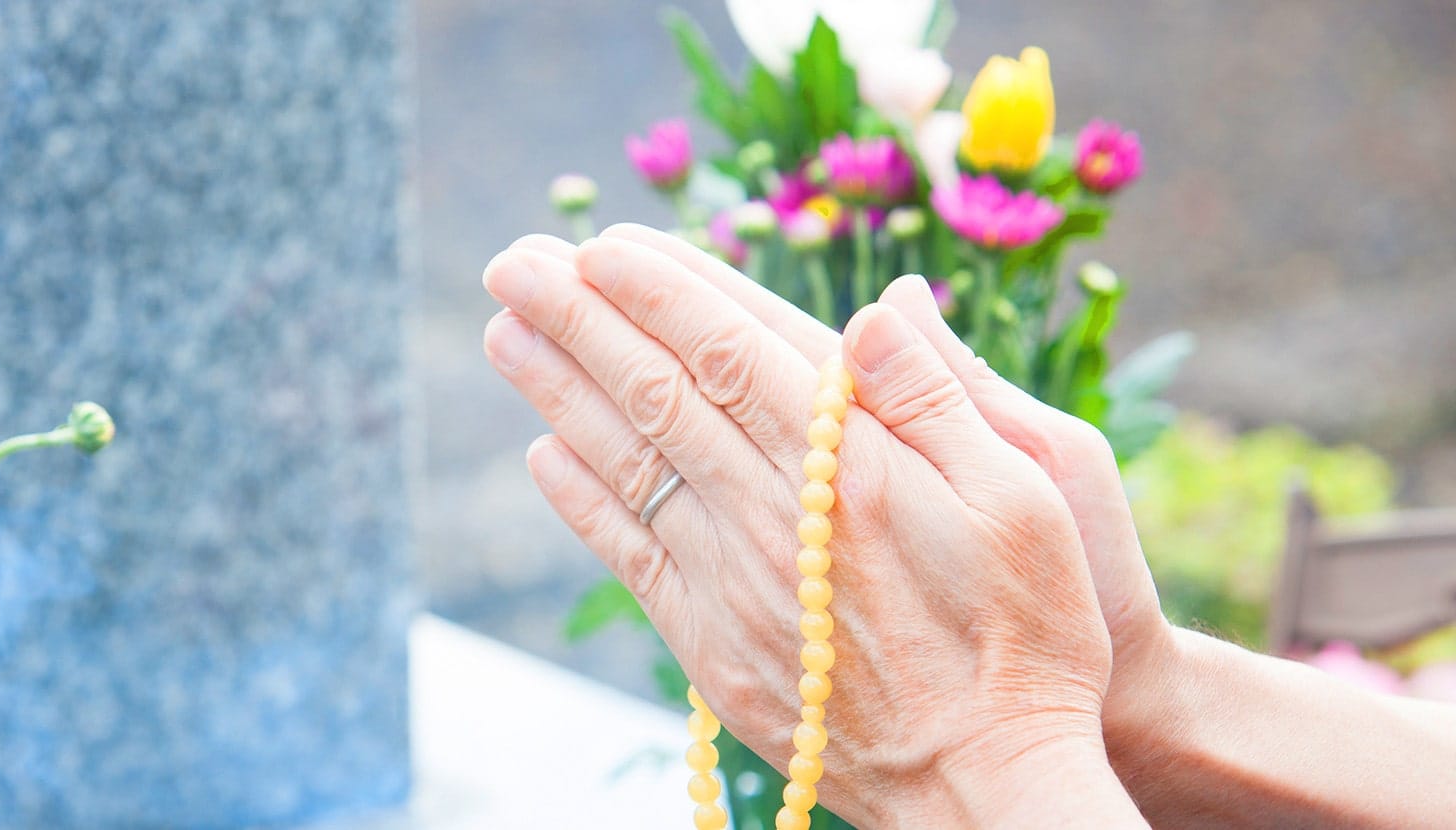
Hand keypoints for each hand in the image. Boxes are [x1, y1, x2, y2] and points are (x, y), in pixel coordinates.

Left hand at [482, 233, 1137, 824]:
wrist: (986, 787)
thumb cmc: (1030, 637)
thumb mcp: (1035, 498)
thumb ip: (942, 397)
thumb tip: (878, 306)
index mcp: (855, 465)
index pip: (735, 350)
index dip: (663, 290)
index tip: (602, 241)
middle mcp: (776, 516)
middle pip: (661, 394)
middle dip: (580, 318)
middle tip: (514, 262)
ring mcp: (733, 582)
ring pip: (629, 464)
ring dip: (559, 391)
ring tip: (505, 331)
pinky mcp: (712, 645)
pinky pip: (629, 554)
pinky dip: (581, 499)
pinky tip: (544, 453)